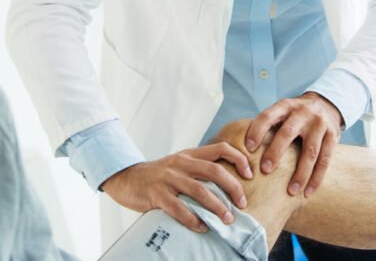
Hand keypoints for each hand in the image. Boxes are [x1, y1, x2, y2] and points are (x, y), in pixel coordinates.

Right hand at [100, 143, 252, 232]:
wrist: (126, 178)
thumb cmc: (158, 176)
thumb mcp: (180, 165)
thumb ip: (199, 168)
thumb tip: (229, 182)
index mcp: (190, 155)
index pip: (220, 148)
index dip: (239, 159)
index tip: (250, 175)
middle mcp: (181, 164)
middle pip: (215, 171)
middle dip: (233, 188)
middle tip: (242, 203)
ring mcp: (169, 178)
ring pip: (200, 191)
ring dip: (217, 207)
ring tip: (227, 219)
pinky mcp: (157, 194)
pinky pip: (179, 209)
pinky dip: (193, 220)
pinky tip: (202, 227)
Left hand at [245, 92, 341, 197]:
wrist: (327, 104)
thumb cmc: (295, 115)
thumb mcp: (282, 112)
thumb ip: (267, 127)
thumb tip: (237, 150)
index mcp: (285, 106)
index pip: (268, 116)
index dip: (257, 130)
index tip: (248, 149)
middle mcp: (303, 113)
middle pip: (288, 133)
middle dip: (276, 152)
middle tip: (265, 171)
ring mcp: (320, 124)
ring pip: (310, 151)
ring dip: (300, 173)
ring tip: (291, 191)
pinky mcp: (333, 136)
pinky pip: (325, 160)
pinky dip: (316, 178)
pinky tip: (308, 192)